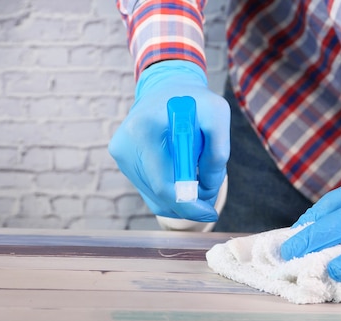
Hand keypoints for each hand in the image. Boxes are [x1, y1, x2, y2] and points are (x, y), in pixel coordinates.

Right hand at [109, 60, 229, 221]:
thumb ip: (218, 151)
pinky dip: (169, 193)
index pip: (164, 185)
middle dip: (189, 204)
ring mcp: (121, 156)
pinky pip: (149, 191)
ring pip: (155, 199)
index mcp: (144, 131)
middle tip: (209, 197)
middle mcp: (125, 147)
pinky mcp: (123, 161)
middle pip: (159, 197)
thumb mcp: (217, 114)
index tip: (210, 212)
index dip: (189, 205)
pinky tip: (181, 176)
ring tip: (197, 175)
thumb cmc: (193, 101)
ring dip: (180, 198)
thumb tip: (206, 187)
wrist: (164, 88)